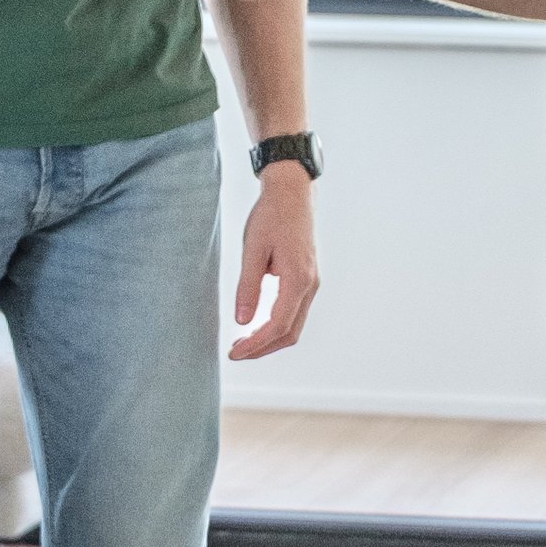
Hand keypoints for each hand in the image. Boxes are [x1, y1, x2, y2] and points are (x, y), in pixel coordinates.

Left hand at [229, 162, 318, 358]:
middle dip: (262, 348)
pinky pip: (294, 312)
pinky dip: (276, 326)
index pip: (278, 326)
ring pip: (294, 325)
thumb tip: (242, 321)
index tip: (234, 352)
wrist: (292, 194)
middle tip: (235, 352)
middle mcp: (309, 286)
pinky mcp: (307, 279)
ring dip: (270, 339)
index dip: (256, 345)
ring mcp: (311, 283)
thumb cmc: (271, 217)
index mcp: (298, 279)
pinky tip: (256, 324)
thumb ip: (248, 286)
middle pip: (290, 333)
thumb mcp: (253, 249)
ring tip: (242, 341)